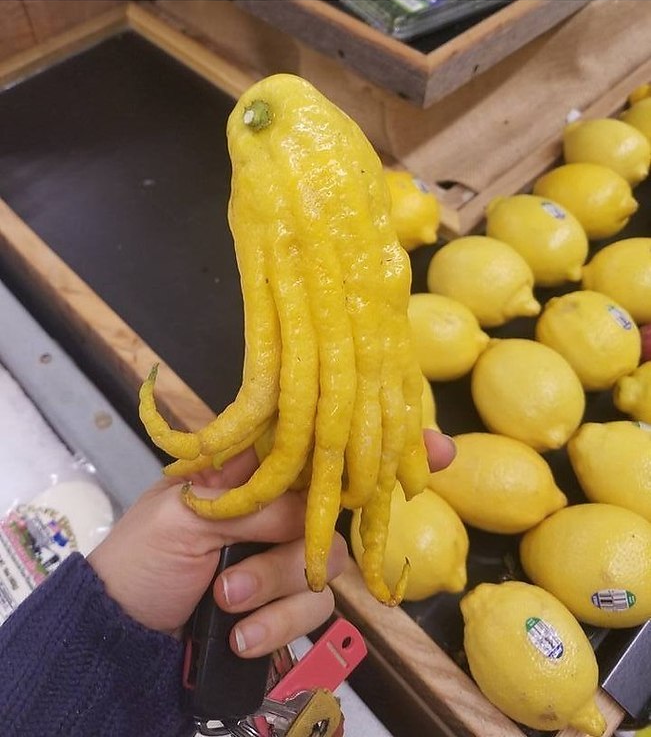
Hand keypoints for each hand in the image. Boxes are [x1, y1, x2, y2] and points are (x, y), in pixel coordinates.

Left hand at [88, 430, 454, 656]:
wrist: (120, 631)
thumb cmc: (140, 556)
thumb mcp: (182, 515)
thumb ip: (251, 500)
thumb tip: (306, 500)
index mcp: (254, 470)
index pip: (319, 446)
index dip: (375, 444)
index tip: (436, 450)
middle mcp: (278, 509)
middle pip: (333, 512)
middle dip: (296, 549)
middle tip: (253, 572)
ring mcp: (284, 559)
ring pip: (327, 566)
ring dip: (272, 590)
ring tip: (221, 601)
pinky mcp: (287, 607)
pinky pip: (314, 613)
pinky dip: (277, 627)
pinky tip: (238, 635)